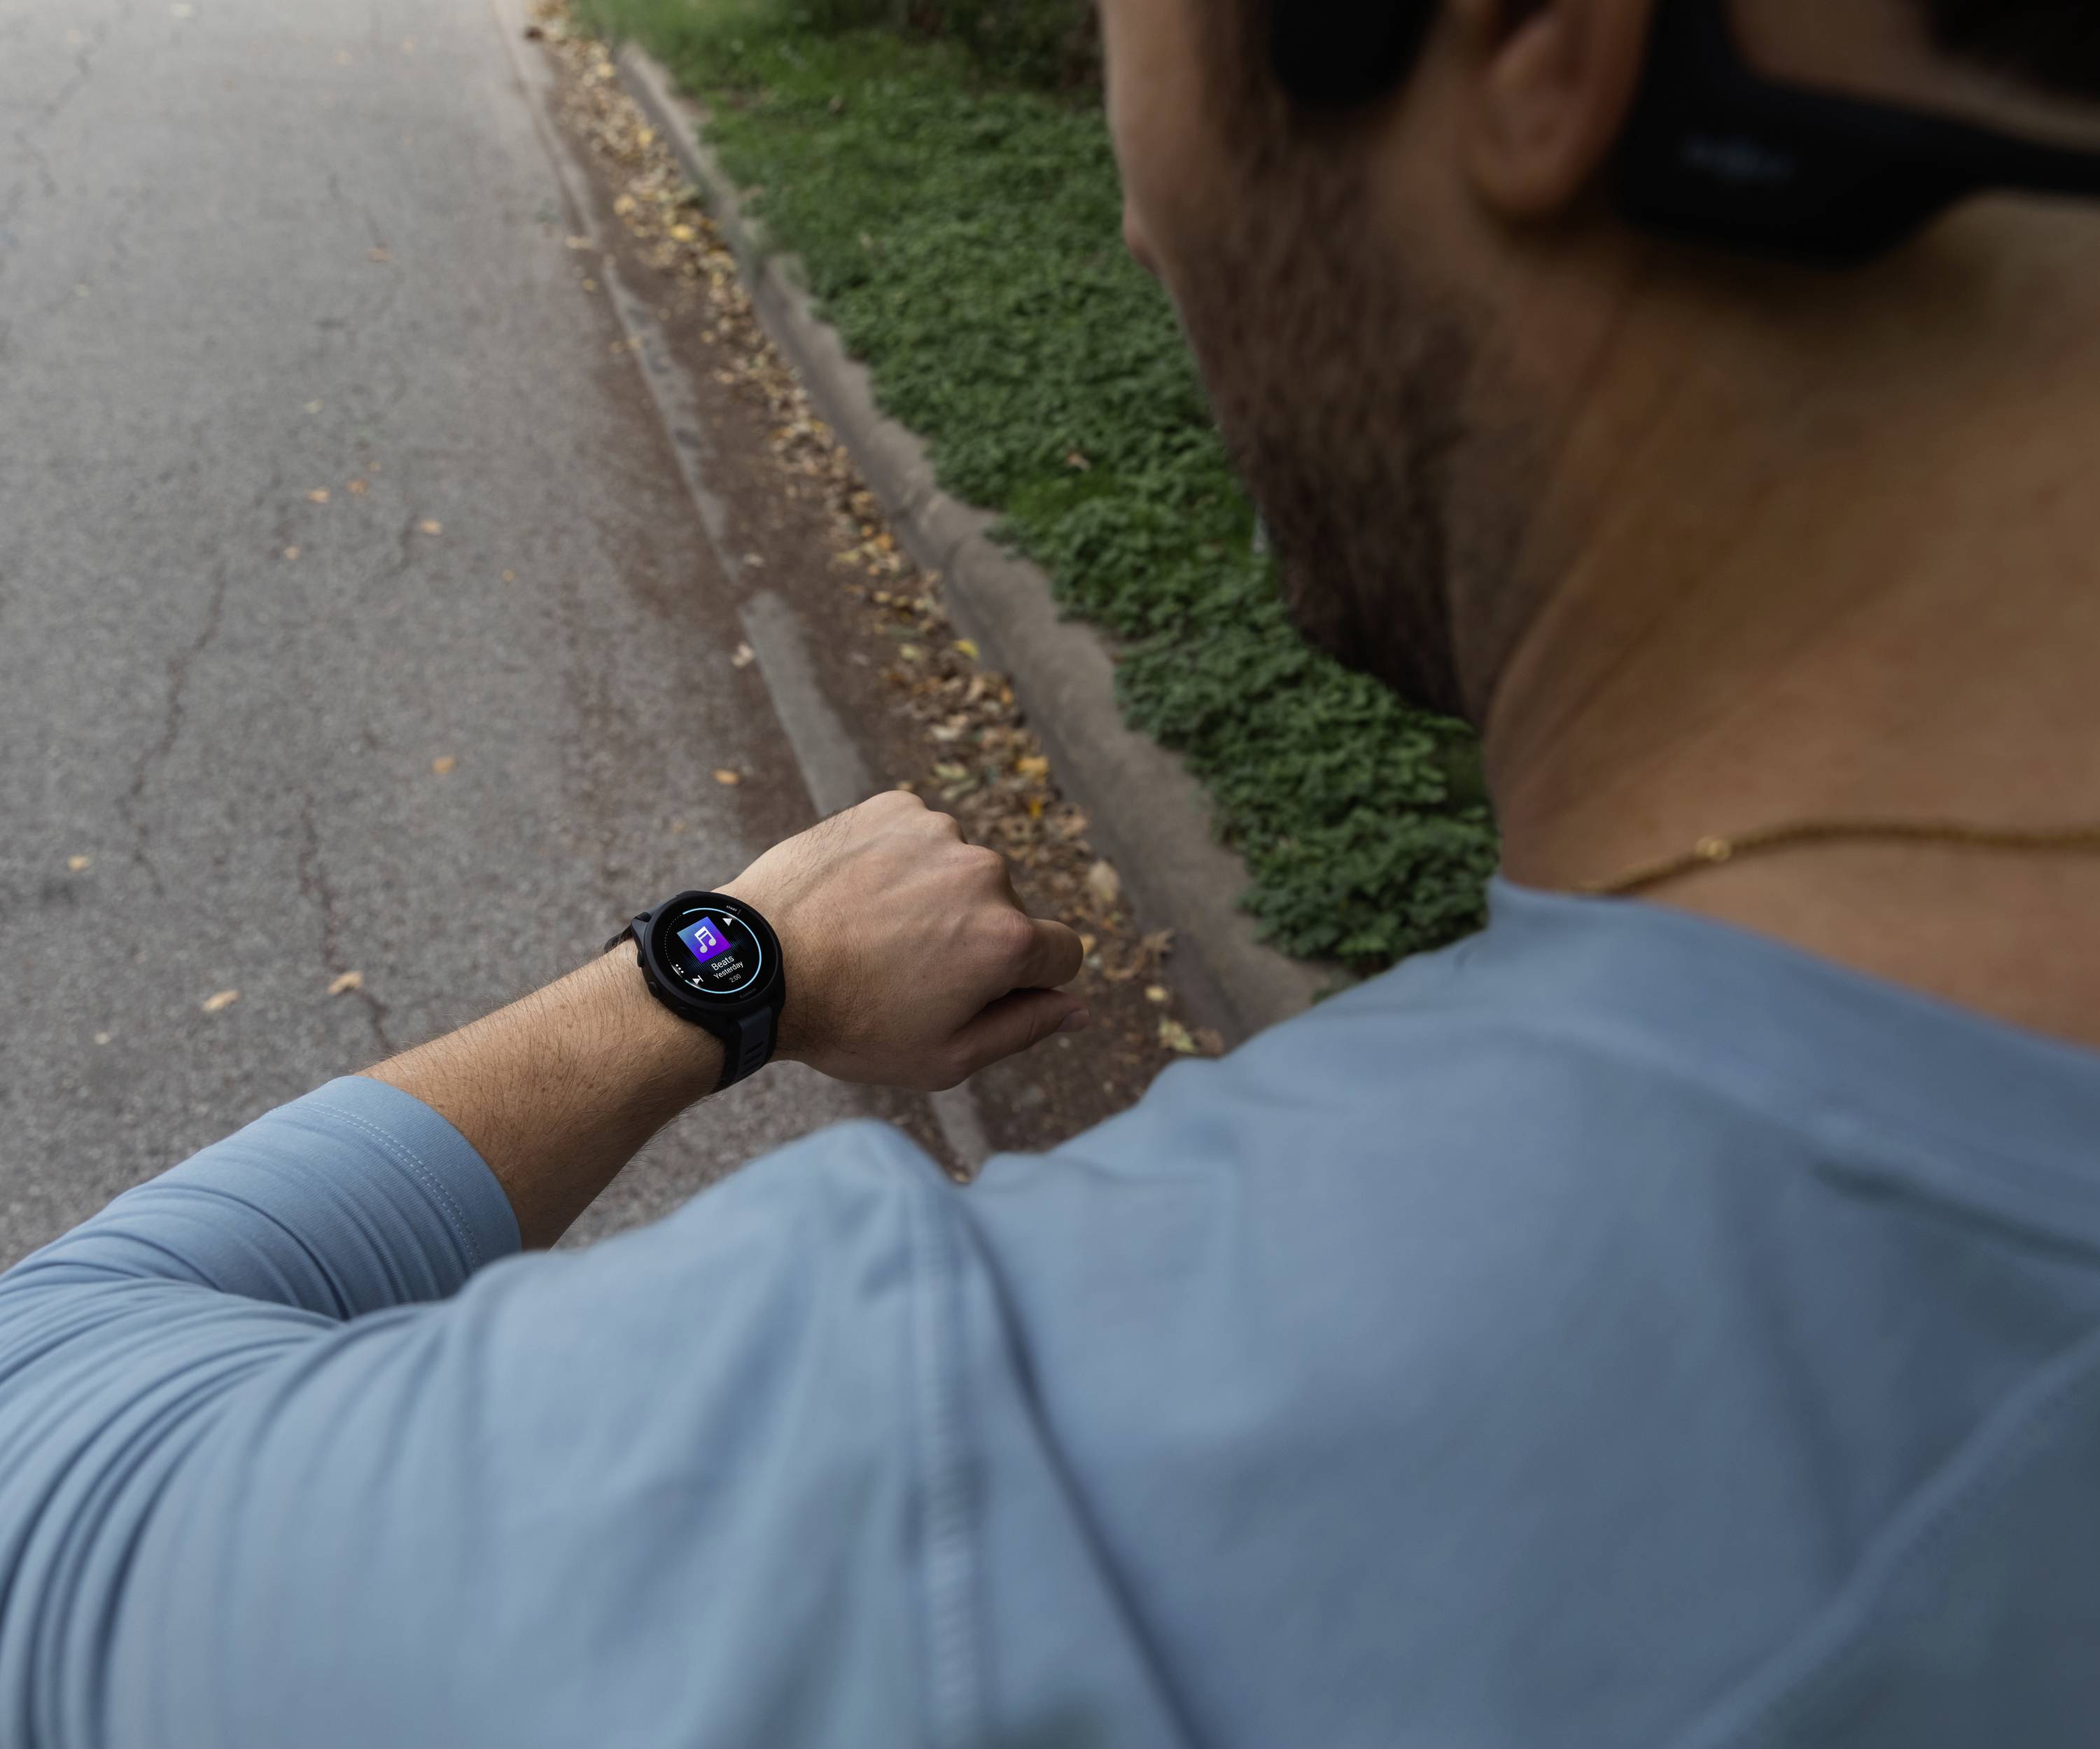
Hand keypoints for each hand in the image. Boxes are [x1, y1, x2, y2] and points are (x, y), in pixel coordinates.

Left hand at [723, 791, 1088, 1091]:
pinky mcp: (894, 807)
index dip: (1021, 984)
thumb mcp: (946, 1057)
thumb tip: (1079, 1008)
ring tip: (871, 933)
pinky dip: (897, 863)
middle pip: (1007, 911)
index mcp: (1009, 938)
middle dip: (972, 939)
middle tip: (903, 972)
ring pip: (960, 873)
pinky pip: (919, 838)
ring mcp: (939, 832)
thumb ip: (1025, 1029)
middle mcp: (986, 872)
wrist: (754, 965)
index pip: (1061, 955)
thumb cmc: (850, 1023)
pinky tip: (857, 896)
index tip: (968, 992)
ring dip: (933, 898)